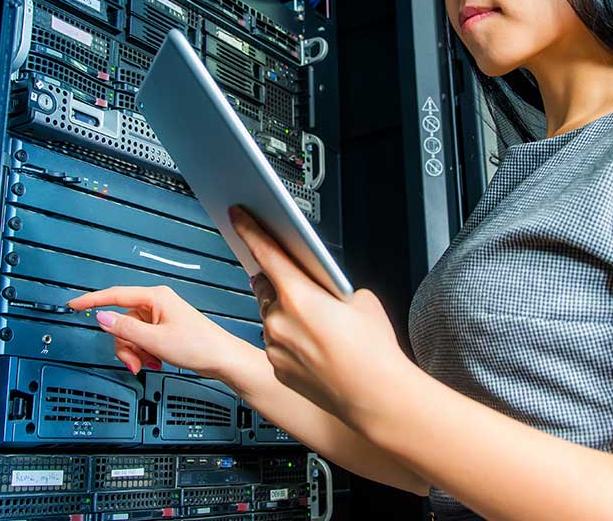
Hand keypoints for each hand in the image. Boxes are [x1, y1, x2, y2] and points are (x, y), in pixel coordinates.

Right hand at [66, 285, 255, 378]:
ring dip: (135, 352)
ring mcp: (161, 316)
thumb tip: (102, 318)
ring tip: (149, 363)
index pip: (115, 295)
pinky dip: (143, 353)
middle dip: (124, 345)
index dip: (92, 301)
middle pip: (122, 321)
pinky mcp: (164, 329)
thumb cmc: (199, 345)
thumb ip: (125, 329)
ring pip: (130, 333)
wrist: (223, 359)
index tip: (75, 304)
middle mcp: (157, 303)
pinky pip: (142, 339)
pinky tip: (155, 361)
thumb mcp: (155, 340)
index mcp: (155, 297)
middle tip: (134, 362)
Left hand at [230, 206, 415, 426]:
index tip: (237, 216)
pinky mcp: (277, 369)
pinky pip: (276, 344)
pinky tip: (315, 348)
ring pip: (270, 318)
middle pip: (265, 286)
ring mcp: (275, 346)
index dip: (249, 230)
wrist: (375, 397)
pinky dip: (289, 340)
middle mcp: (280, 320)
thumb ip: (333, 287)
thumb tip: (323, 289)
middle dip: (276, 281)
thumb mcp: (362, 300)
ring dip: (284, 313)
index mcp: (299, 295)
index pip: (266, 252)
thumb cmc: (373, 351)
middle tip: (297, 283)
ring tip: (317, 325)